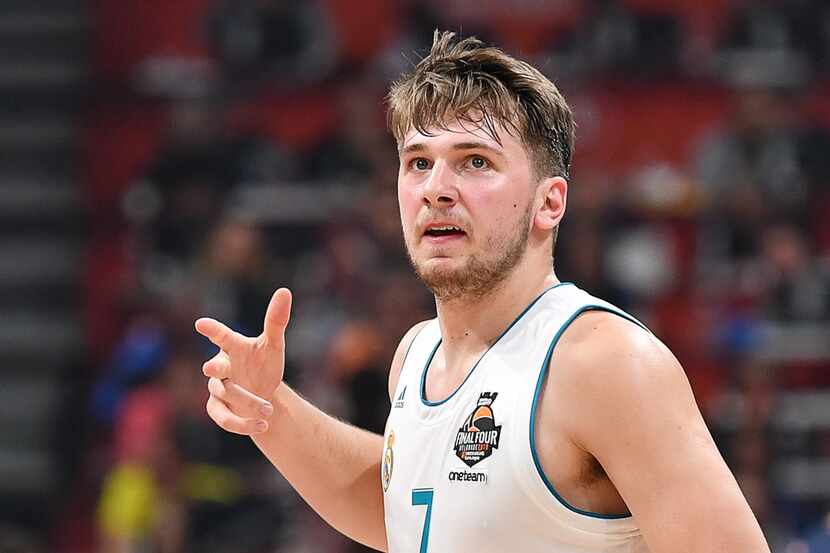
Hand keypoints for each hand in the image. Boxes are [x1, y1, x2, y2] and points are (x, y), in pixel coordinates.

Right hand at [195, 288, 291, 434]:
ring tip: (268, 410)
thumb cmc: (264, 364)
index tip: (201, 324)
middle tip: (215, 367)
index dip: (212, 330)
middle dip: (215, 367)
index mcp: (233, 347)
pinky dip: (241, 424)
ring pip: (224, 394)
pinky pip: (224, 417)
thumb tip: (284, 291)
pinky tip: (263, 426)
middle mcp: (221, 366)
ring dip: (246, 402)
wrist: (263, 393)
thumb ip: (276, 321)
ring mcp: (218, 388)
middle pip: (215, 368)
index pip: (222, 336)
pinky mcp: (218, 408)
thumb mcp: (273, 344)